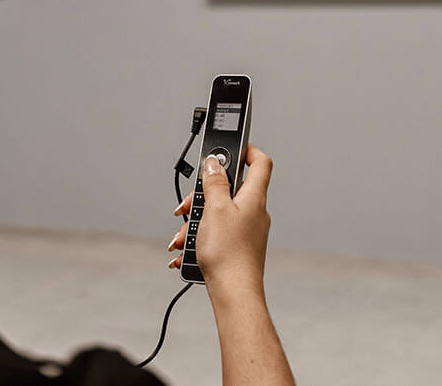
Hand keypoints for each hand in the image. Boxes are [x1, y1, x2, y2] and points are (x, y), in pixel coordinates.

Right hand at [167, 145, 273, 298]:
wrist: (234, 293)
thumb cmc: (229, 253)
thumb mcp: (215, 209)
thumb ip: (215, 182)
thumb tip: (215, 163)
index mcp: (254, 197)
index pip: (260, 162)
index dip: (246, 150)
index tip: (227, 149)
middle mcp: (254, 212)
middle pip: (229, 189)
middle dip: (203, 196)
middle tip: (188, 205)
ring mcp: (247, 230)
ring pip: (217, 213)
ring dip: (196, 221)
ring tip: (182, 236)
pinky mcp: (237, 246)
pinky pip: (216, 233)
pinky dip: (199, 238)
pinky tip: (185, 250)